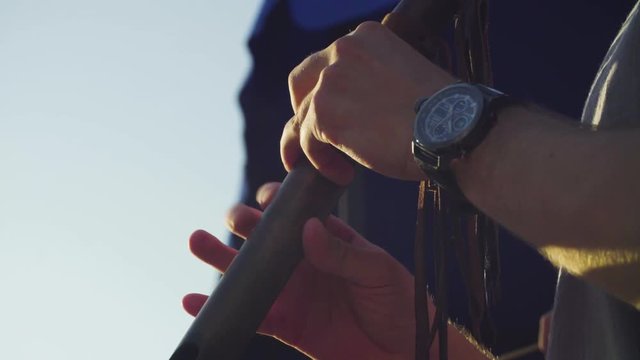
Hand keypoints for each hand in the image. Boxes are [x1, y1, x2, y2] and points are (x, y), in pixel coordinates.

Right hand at [183, 182, 419, 359]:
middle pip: (267, 237)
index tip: (267, 198)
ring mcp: (293, 292)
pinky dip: (223, 308)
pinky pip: (250, 314)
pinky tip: (195, 302)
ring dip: (222, 259)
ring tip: (197, 241)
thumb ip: (342, 252)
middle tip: (235, 218)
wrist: (405, 352)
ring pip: (250, 272)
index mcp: (329, 240)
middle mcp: (305, 262)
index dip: (279, 202)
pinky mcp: (286, 324)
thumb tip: (307, 227)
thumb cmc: (401, 302)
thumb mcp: (378, 271)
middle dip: (246, 223)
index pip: (298, 213)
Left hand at [281, 21, 455, 184]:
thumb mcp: (403, 80)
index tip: (332, 113)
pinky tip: (344, 176)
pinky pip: (307, 142)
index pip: (328, 61)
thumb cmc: (441, 115)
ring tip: (337, 168)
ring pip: (302, 117)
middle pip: (301, 82)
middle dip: (302, 111)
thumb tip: (351, 110)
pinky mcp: (325, 114)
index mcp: (366, 37)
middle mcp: (343, 49)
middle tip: (310, 138)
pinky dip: (321, 162)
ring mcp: (330, 81)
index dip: (323, 90)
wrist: (453, 129)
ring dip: (314, 146)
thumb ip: (371, 82)